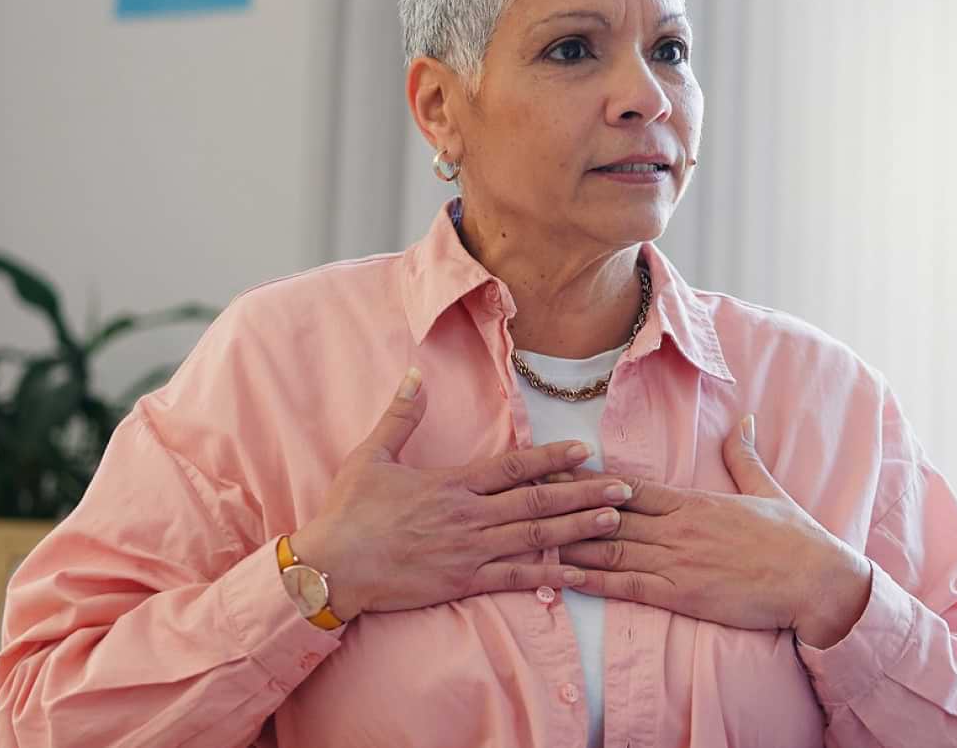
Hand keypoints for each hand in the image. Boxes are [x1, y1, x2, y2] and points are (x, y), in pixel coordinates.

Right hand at [288, 369, 642, 614]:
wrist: (332, 567)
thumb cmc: (349, 512)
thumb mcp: (371, 456)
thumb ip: (400, 416)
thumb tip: (413, 374)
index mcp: (452, 484)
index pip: (514, 466)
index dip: (553, 456)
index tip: (586, 449)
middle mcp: (469, 516)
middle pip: (538, 500)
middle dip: (585, 492)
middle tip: (625, 488)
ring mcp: (470, 551)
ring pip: (536, 536)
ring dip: (579, 529)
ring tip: (616, 521)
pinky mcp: (464, 581)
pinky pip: (516, 579)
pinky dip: (550, 576)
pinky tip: (580, 574)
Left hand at [556, 415, 877, 647]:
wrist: (815, 580)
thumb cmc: (795, 538)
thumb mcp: (767, 489)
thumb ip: (745, 455)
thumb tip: (745, 419)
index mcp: (694, 501)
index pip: (630, 488)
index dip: (588, 480)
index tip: (555, 470)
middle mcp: (678, 527)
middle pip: (607, 515)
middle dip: (564, 507)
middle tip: (522, 499)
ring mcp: (676, 561)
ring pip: (609, 548)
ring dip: (568, 543)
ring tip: (528, 538)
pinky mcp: (681, 594)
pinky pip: (627, 586)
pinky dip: (592, 581)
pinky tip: (563, 579)